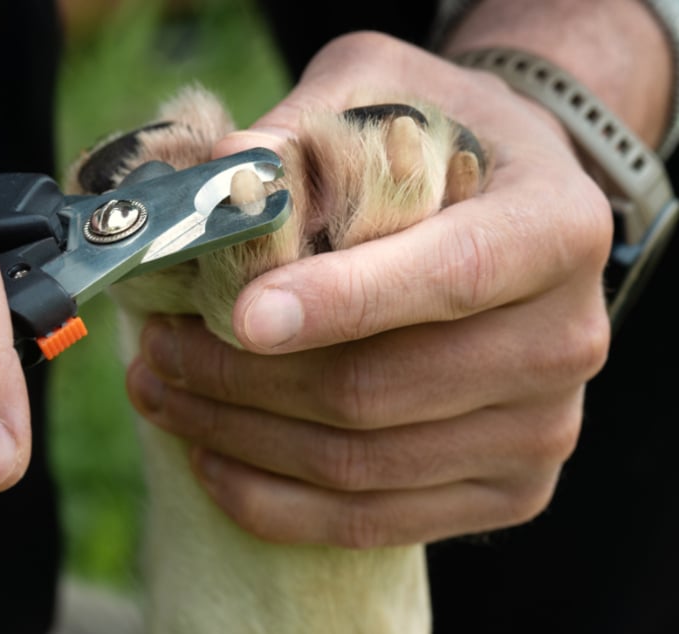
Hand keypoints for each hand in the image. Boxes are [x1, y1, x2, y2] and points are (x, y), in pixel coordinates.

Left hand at [126, 32, 611, 547]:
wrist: (510, 212)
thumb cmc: (441, 143)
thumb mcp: (384, 88)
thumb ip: (309, 124)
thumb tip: (221, 174)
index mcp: (554, 228)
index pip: (446, 276)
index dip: (340, 303)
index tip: (240, 315)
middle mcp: (564, 339)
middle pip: (379, 389)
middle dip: (243, 377)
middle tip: (158, 350)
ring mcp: (540, 428)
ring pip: (360, 464)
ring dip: (239, 437)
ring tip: (163, 393)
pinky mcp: (509, 490)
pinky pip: (373, 522)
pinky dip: (277, 501)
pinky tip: (212, 460)